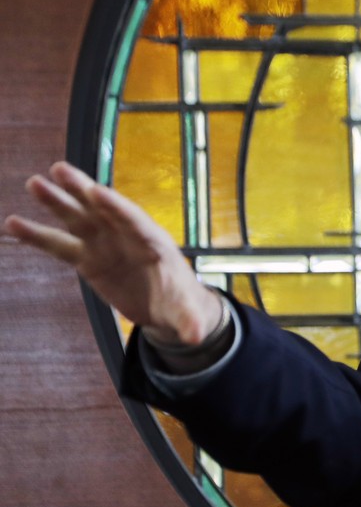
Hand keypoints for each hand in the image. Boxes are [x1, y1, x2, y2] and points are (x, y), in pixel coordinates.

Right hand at [4, 161, 220, 346]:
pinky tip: (13, 224)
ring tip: (34, 183)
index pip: (134, 221)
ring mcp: (105, 245)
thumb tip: (197, 337)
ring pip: (79, 219)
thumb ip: (190, 322)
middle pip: (103, 210)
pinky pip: (60, 245)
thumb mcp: (187, 314)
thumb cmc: (180, 302)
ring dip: (57, 202)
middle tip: (60, 169)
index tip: (98, 191)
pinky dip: (38, 236)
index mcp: (153, 244)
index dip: (116, 207)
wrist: (167, 306)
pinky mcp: (88, 259)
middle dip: (84, 190)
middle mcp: (126, 237)